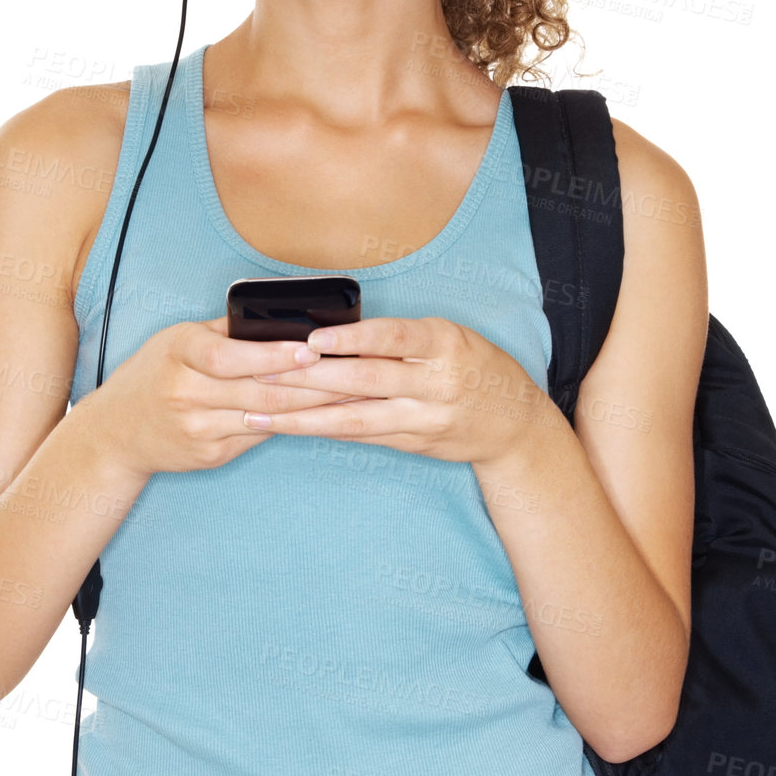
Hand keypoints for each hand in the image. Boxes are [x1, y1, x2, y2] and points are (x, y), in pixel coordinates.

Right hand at [78, 315, 366, 478]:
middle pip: (256, 389)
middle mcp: (184, 392)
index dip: (272, 354)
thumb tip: (284, 317)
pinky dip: (291, 425)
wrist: (116, 432)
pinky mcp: (209, 454)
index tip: (312, 349)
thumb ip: (225, 330)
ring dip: (311, 407)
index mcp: (178, 353)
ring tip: (348, 395)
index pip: (229, 355)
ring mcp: (197, 428)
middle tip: (351, 373)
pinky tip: (319, 417)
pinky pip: (258, 436)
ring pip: (265, 416)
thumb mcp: (178, 340)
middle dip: (311, 383)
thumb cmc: (155, 373)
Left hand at [244, 315, 555, 466]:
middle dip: (309, 379)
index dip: (350, 340)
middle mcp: (435, 384)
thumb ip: (400, 338)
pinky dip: (321, 431)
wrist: (515, 425)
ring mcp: (423, 419)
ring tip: (260, 410)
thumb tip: (332, 332)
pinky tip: (289, 427)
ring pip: (354, 418)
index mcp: (444, 344)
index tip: (311, 340)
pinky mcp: (412, 443)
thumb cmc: (473, 365)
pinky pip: (360, 436)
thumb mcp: (449, 337)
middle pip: (364, 382)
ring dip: (302, 416)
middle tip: (262, 375)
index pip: (392, 339)